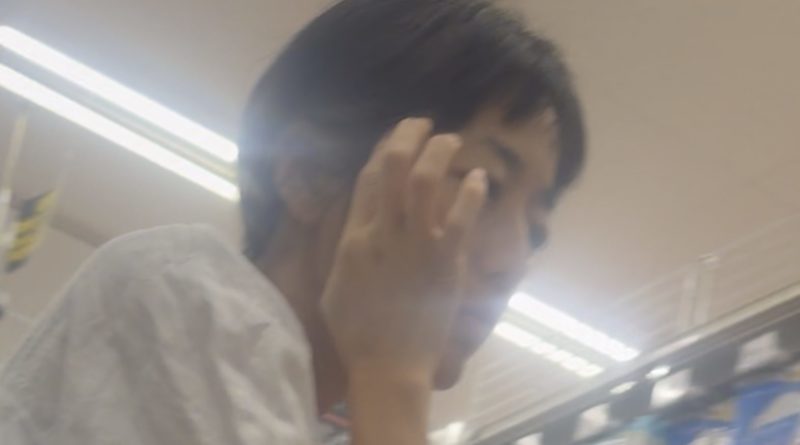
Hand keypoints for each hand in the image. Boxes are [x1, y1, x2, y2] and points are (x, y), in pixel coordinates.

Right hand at [321, 118, 487, 382]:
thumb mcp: (336, 286)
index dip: (382, 149)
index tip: (395, 134)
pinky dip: (471, 193)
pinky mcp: (446, 262)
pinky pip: (461, 217)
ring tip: (451, 140)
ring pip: (426, 181)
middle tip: (422, 123)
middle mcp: (382, 233)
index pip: (367, 179)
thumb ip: (347, 251)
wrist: (387, 365)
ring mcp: (415, 245)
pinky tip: (479, 179)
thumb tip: (358, 230)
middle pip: (393, 168)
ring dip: (439, 152)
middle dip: (408, 136)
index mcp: (355, 238)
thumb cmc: (357, 332)